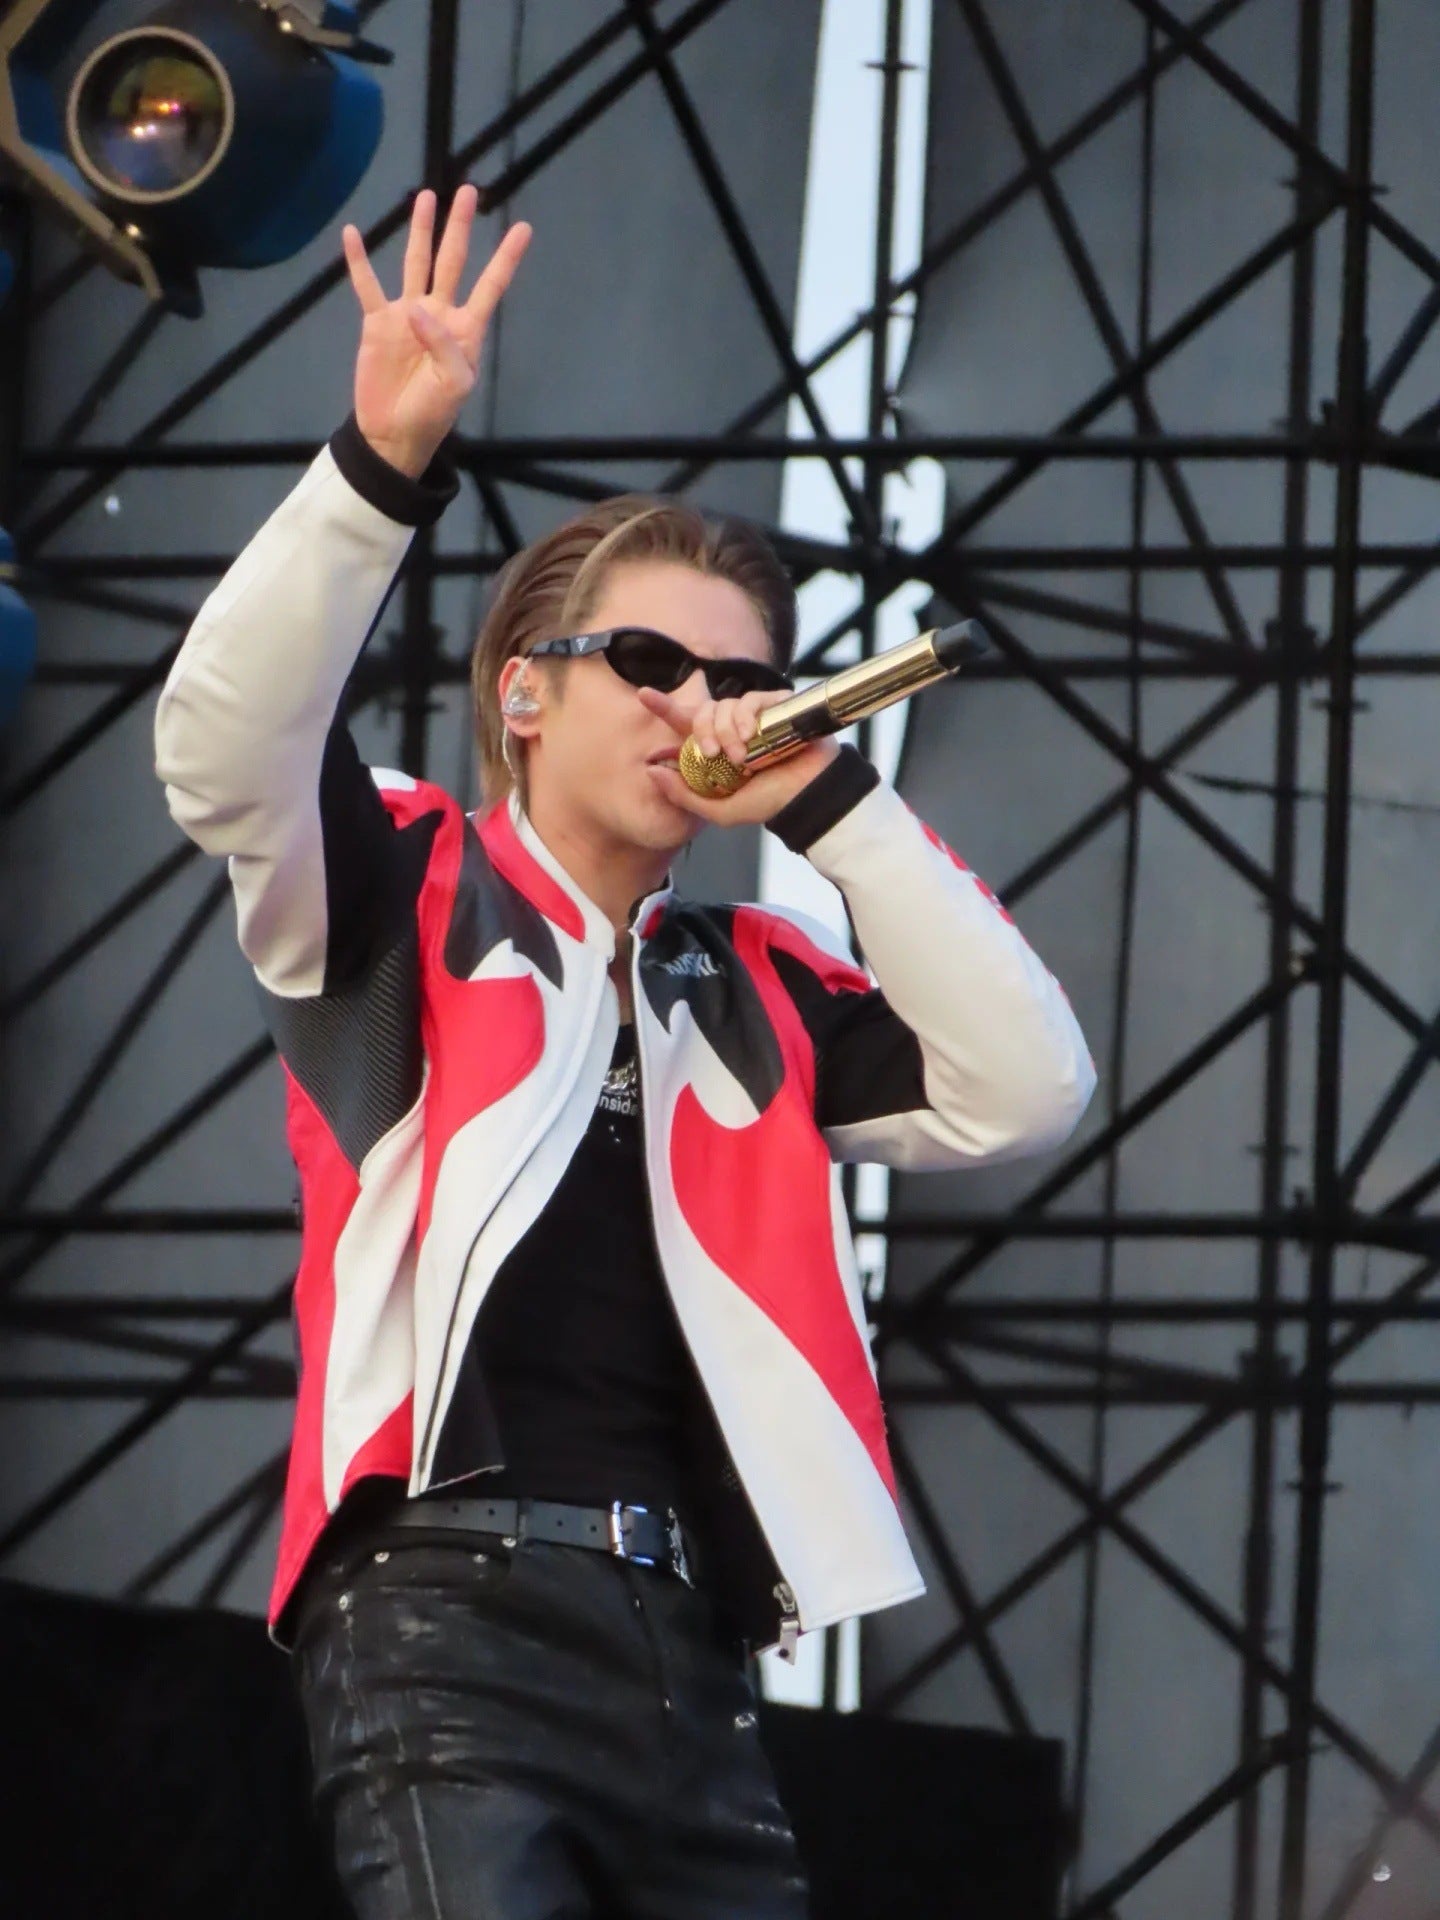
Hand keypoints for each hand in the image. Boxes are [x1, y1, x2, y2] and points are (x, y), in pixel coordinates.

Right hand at [342, 186, 530, 477]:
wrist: (393, 433)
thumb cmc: (432, 414)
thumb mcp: (453, 386)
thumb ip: (443, 345)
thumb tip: (416, 309)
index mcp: (466, 329)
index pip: (490, 285)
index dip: (506, 258)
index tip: (523, 227)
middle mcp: (439, 313)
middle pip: (452, 260)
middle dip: (460, 226)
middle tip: (469, 191)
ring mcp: (407, 314)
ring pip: (416, 262)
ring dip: (420, 230)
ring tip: (426, 197)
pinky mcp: (377, 322)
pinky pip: (367, 285)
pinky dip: (359, 260)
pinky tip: (352, 234)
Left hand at [637, 683, 839, 826]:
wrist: (807, 797)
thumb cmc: (769, 803)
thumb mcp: (719, 809)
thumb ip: (683, 795)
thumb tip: (651, 770)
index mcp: (717, 748)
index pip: (686, 723)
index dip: (664, 706)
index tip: (643, 694)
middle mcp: (733, 728)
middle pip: (703, 711)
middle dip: (702, 731)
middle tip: (713, 754)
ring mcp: (755, 716)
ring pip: (724, 705)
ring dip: (726, 730)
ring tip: (741, 756)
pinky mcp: (776, 706)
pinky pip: (750, 698)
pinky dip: (744, 716)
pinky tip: (750, 735)